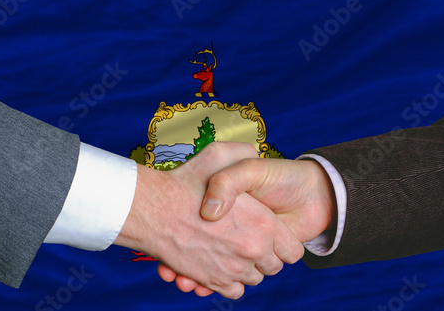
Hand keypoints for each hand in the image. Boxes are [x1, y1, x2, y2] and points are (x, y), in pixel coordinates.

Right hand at [114, 143, 302, 298]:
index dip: (284, 243)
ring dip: (246, 268)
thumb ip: (244, 153)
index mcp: (264, 224)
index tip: (271, 235)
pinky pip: (235, 291)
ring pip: (253, 279)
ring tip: (231, 249)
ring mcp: (233, 270)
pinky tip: (220, 264)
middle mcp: (253, 250)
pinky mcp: (213, 282)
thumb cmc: (185, 181)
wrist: (150, 209)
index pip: (292, 249)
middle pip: (273, 267)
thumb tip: (257, 156)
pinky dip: (230, 282)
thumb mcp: (220, 154)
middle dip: (264, 255)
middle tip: (247, 239)